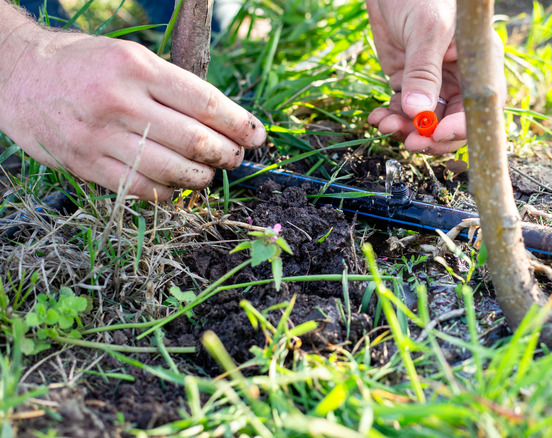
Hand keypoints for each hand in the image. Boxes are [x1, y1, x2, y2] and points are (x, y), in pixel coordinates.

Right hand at [0, 28, 265, 200]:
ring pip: (172, 170)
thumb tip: (226, 122)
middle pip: (195, 140)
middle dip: (227, 154)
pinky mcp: (86, 164)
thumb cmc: (86, 65)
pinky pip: (142, 190)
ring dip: (203, 177)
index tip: (257, 136)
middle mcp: (120, 101)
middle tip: (236, 157)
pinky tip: (178, 186)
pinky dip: (169, 193)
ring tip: (209, 173)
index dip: (239, 124)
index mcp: (137, 67)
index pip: (205, 102)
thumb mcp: (130, 58)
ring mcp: (100, 136)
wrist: (18, 76)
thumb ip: (173, 87)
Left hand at [365, 0, 505, 154]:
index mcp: (477, 64)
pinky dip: (390, 118)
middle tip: (408, 142)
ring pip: (424, 121)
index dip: (459, 128)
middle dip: (429, 136)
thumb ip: (424, 71)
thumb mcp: (427, 30)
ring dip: (405, 130)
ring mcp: (432, 82)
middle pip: (450, 123)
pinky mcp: (407, 81)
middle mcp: (459, 77)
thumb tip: (418, 111)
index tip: (435, 134)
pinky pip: (402, 110)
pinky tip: (376, 117)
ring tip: (384, 125)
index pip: (477, 107)